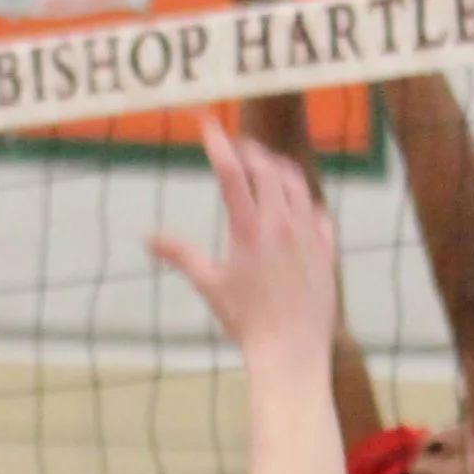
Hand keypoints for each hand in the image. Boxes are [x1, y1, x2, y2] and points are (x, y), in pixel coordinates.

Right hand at [147, 120, 336, 364]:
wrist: (291, 350)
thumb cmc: (246, 321)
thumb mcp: (209, 285)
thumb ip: (180, 254)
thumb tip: (147, 238)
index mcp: (249, 229)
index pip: (231, 172)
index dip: (218, 143)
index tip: (207, 124)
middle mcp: (282, 224)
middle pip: (268, 169)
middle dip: (251, 152)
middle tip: (238, 148)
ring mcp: (309, 235)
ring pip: (297, 185)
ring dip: (279, 170)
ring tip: (266, 167)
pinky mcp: (326, 250)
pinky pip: (319, 213)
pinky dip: (304, 203)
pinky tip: (297, 206)